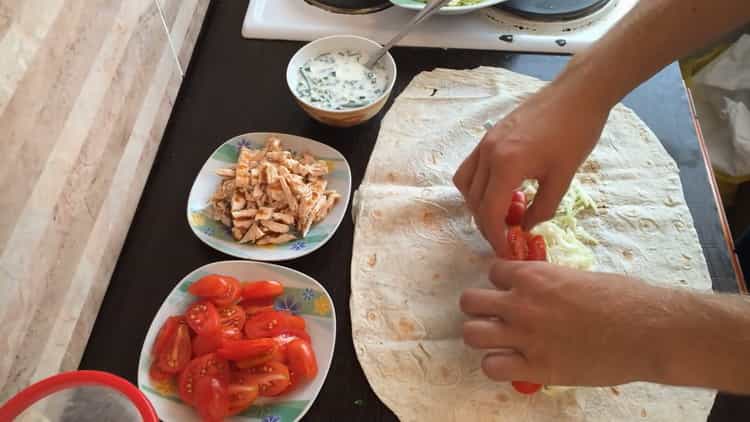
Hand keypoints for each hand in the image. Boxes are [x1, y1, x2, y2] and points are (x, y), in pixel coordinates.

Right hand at [453, 83, 608, 253]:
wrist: (577, 94)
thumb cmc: (576, 133)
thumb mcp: (563, 178)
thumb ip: (542, 208)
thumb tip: (526, 226)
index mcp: (506, 165)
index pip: (489, 212)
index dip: (495, 236)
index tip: (506, 250)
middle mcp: (488, 153)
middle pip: (474, 201)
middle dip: (487, 224)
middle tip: (506, 236)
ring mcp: (485, 142)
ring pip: (465, 184)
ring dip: (479, 204)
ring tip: (503, 212)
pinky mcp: (489, 135)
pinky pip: (471, 167)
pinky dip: (479, 185)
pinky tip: (503, 188)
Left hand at [459, 259, 682, 386]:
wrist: (649, 330)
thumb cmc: (624, 298)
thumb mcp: (578, 276)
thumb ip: (549, 282)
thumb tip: (539, 288)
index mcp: (533, 276)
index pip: (493, 273)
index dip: (502, 283)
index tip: (514, 292)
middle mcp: (521, 303)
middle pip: (469, 302)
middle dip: (480, 308)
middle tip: (496, 316)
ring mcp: (525, 336)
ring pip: (471, 334)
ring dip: (482, 336)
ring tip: (499, 340)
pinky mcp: (536, 368)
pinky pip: (491, 367)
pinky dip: (497, 365)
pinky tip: (512, 363)